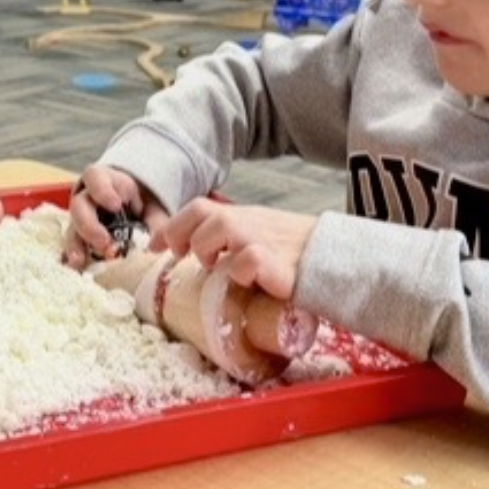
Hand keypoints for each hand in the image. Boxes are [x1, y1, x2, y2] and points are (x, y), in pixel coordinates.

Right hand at [63, 164, 168, 267]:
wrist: (135, 211)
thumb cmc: (140, 204)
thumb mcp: (151, 206)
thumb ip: (157, 222)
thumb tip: (158, 242)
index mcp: (105, 182)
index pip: (95, 178)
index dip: (102, 191)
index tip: (116, 206)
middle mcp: (87, 199)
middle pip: (79, 206)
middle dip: (89, 225)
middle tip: (104, 242)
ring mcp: (81, 219)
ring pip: (73, 228)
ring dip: (76, 245)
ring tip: (79, 260)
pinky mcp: (80, 238)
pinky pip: (74, 246)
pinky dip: (75, 256)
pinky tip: (77, 267)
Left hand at [148, 199, 317, 301]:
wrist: (335, 258)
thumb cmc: (294, 254)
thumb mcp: (259, 237)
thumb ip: (232, 241)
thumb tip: (200, 258)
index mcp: (242, 217)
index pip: (198, 208)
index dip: (170, 226)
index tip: (153, 247)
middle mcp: (248, 222)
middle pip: (202, 212)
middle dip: (182, 234)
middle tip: (183, 257)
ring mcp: (261, 239)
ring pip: (220, 227)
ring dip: (207, 247)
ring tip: (216, 268)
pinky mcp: (276, 263)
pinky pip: (248, 259)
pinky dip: (240, 270)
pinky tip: (244, 280)